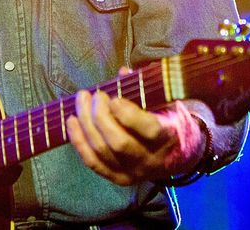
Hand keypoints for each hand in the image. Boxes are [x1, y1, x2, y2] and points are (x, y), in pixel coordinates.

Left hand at [66, 68, 205, 185]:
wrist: (177, 156)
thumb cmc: (169, 121)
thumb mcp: (166, 103)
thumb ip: (146, 88)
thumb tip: (122, 72)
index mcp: (167, 138)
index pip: (149, 130)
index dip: (127, 114)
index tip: (114, 99)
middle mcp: (150, 160)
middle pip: (119, 142)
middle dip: (100, 116)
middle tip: (94, 95)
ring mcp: (132, 172)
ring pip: (102, 151)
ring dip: (85, 124)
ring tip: (80, 101)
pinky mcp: (117, 178)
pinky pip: (93, 162)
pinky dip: (79, 141)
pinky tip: (72, 121)